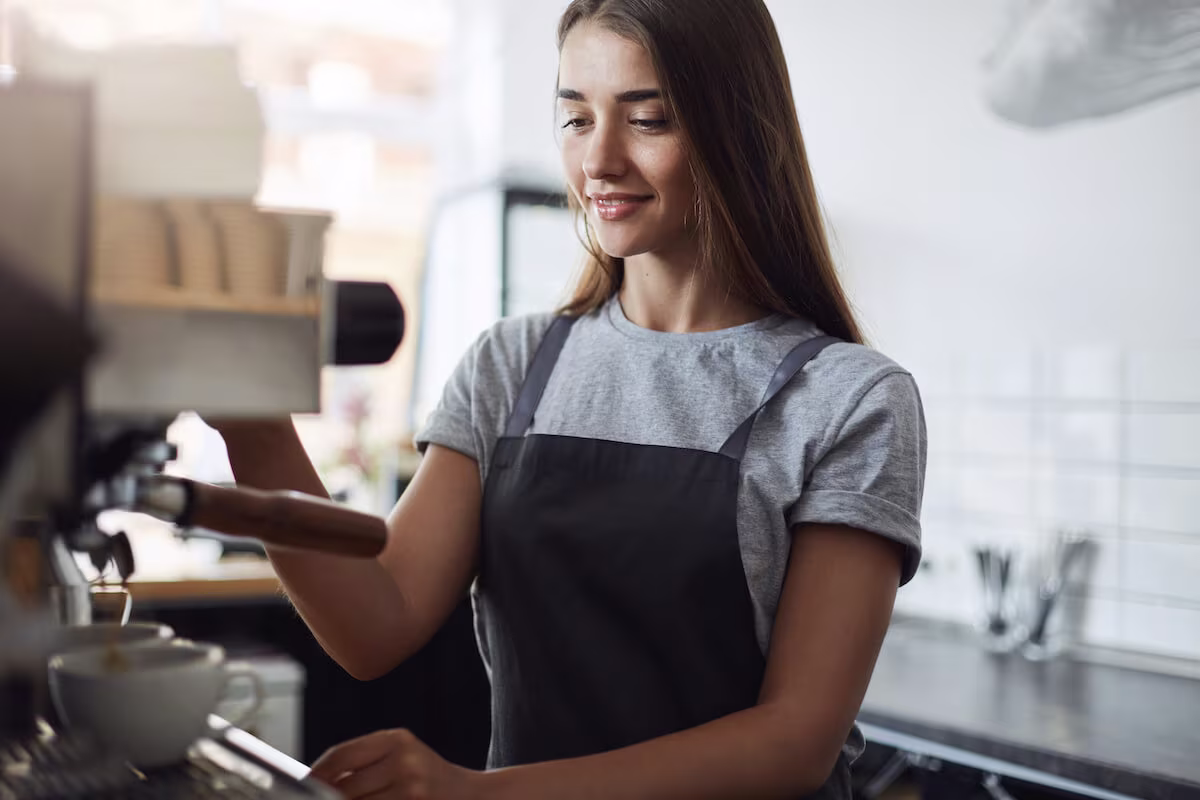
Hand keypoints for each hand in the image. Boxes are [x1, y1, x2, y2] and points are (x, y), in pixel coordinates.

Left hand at [309, 728, 484, 799]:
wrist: (470, 795)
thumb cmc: (426, 775)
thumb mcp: (400, 755)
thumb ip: (363, 762)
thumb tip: (316, 779)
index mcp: (396, 739)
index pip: (342, 754)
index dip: (317, 772)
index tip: (303, 782)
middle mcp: (403, 761)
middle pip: (344, 786)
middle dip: (328, 797)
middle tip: (319, 797)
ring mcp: (410, 788)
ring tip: (351, 797)